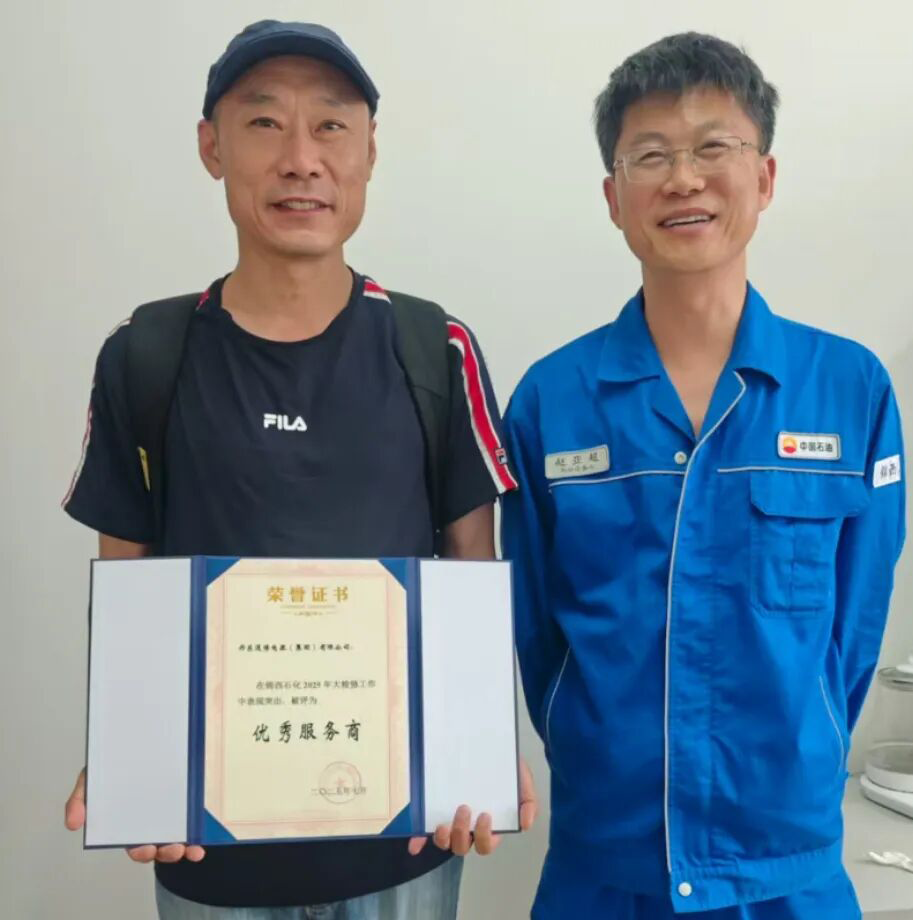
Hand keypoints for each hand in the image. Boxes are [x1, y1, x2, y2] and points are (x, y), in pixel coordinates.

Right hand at [64, 767, 204, 862]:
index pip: (134, 843)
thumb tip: (73, 823)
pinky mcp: (185, 802)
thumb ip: (79, 799)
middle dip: (166, 851)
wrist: (138, 739)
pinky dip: (198, 832)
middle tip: (172, 848)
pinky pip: (192, 820)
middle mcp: (149, 821)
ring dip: (184, 846)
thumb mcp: (90, 778)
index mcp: (128, 821)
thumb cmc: (111, 767)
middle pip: (158, 844)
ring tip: (189, 848)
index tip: (147, 849)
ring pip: (177, 836)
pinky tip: (202, 841)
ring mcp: (169, 812)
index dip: (141, 851)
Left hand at [407, 758, 537, 856]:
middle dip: (461, 833)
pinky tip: (414, 845)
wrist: (488, 744)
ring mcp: (450, 819)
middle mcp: (468, 826)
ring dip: (442, 838)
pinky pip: (424, 831)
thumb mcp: (522, 780)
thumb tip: (526, 823)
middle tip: (464, 808)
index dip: (484, 837)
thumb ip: (529, 801)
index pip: (485, 844)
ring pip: (444, 842)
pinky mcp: (435, 810)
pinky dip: (419, 840)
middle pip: (462, 847)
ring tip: (442, 824)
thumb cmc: (505, 767)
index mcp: (488, 825)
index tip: (485, 815)